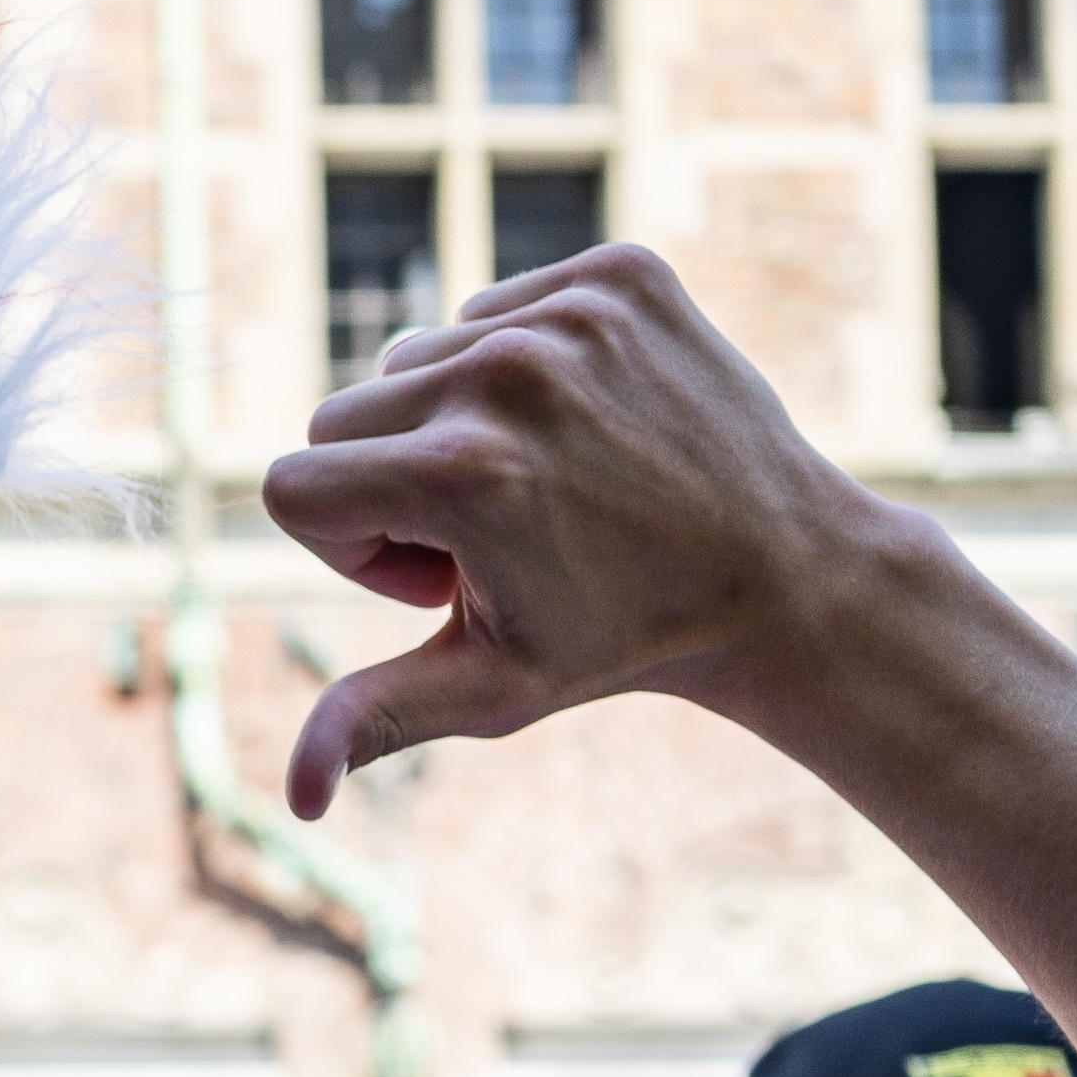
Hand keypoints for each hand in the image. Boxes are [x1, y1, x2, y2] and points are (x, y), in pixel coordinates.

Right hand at [260, 247, 916, 818]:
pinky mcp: (617, 275)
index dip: (350, 549)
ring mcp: (569, 314)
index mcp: (458, 475)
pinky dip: (518, 365)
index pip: (291, 487)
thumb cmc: (623, 643)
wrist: (785, 573)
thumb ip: (370, 719)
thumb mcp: (489, 690)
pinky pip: (495, 307)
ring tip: (542, 480)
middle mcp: (505, 374)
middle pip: (342, 416)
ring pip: (416, 357)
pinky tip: (582, 426)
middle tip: (492, 534)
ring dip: (451, 420)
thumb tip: (294, 801)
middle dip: (389, 484)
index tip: (438, 576)